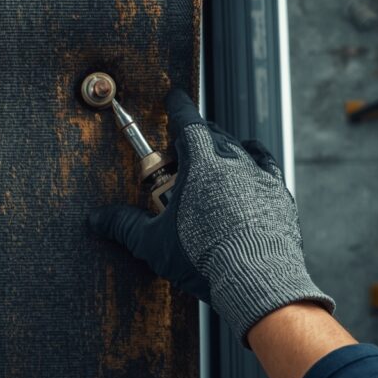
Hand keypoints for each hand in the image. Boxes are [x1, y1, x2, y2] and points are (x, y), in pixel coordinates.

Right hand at [89, 89, 333, 342]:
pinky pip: (268, 169)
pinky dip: (256, 166)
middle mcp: (235, 162)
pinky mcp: (281, 197)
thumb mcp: (153, 242)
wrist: (259, 280)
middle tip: (180, 153)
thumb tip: (97, 219)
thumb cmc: (204, 258)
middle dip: (196, 136)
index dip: (177, 107)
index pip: (186, 121)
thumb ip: (124, 225)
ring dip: (227, 148)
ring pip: (243, 148)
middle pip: (213, 134)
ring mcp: (262, 178)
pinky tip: (252, 175)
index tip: (174, 97)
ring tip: (217, 159)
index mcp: (202, 163)